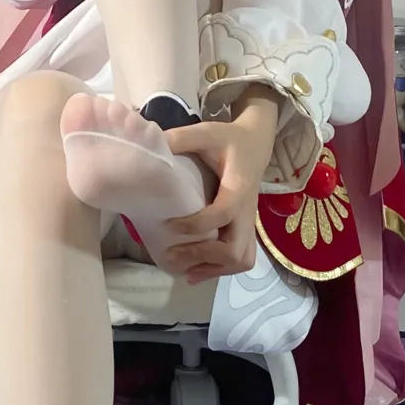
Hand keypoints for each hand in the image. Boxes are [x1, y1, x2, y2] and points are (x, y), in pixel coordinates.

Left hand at [161, 94, 279, 283]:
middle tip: (173, 254)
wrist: (255, 143)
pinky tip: (195, 271)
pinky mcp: (245, 228)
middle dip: (203, 256)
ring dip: (213, 268)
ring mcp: (249, 222)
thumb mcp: (206, 132)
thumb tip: (148, 146)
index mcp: (239, 185)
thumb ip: (180, 139)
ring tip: (184, 269)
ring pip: (241, 259)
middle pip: (236, 248)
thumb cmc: (229, 139)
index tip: (168, 226)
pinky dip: (219, 269)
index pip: (223, 213)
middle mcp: (248, 210)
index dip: (196, 225)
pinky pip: (241, 258)